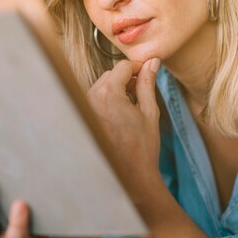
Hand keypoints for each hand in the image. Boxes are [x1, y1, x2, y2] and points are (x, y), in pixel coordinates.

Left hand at [86, 58, 161, 192]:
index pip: (123, 66)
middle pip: (112, 74)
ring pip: (103, 85)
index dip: (138, 67)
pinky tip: (122, 114)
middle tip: (144, 90)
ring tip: (134, 104)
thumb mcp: (149, 111)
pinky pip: (97, 98)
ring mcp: (86, 108)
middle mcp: (92, 98)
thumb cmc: (142, 145)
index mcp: (109, 94)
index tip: (149, 71)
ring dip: (119, 88)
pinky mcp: (85, 117)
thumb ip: (148, 83)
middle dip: (128, 77)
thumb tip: (153, 62)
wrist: (131, 174)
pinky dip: (110, 99)